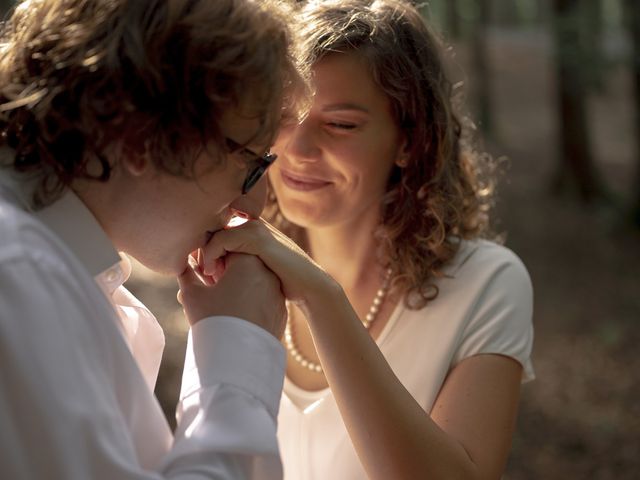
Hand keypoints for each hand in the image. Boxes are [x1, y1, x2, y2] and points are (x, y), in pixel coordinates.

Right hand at [177, 252, 285, 338]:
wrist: (238, 359)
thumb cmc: (212, 321)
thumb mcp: (192, 295)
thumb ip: (186, 274)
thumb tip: (182, 265)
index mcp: (248, 261)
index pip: (227, 248)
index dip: (212, 260)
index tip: (203, 274)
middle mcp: (268, 273)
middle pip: (243, 264)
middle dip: (225, 273)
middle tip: (210, 288)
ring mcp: (278, 293)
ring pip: (255, 283)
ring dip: (238, 288)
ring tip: (222, 305)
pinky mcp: (281, 312)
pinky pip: (264, 300)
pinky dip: (251, 303)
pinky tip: (237, 317)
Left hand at [199, 218, 337, 306]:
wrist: (310, 286)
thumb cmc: (283, 280)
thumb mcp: (255, 266)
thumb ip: (238, 258)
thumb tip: (209, 269)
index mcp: (251, 225)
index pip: (215, 225)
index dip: (204, 244)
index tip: (202, 269)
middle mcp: (252, 221)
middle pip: (210, 226)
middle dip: (201, 249)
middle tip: (200, 273)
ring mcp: (255, 227)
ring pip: (213, 233)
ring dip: (203, 254)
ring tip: (205, 275)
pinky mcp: (257, 238)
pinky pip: (221, 240)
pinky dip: (210, 256)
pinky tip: (211, 273)